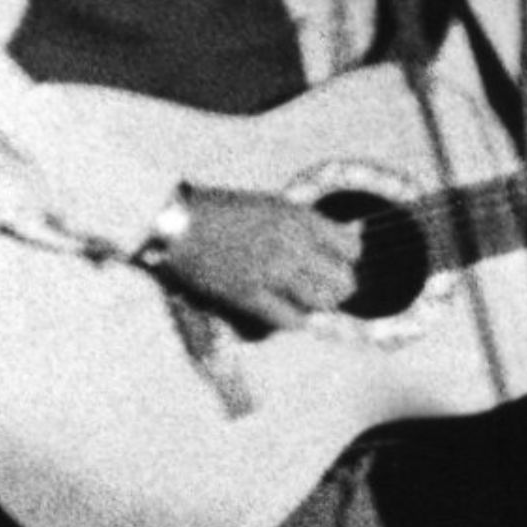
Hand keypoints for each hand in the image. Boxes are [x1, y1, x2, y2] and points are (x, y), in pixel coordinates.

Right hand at [154, 185, 361, 331]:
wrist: (176, 222)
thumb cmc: (217, 210)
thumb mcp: (267, 205)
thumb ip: (299, 225)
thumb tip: (330, 244)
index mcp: (298, 216)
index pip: (351, 247)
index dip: (345, 258)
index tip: (334, 261)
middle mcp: (292, 244)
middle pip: (343, 280)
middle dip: (337, 287)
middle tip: (324, 289)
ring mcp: (272, 271)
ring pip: (322, 302)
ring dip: (316, 305)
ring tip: (304, 302)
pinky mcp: (251, 296)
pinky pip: (291, 320)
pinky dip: (293, 320)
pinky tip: (284, 313)